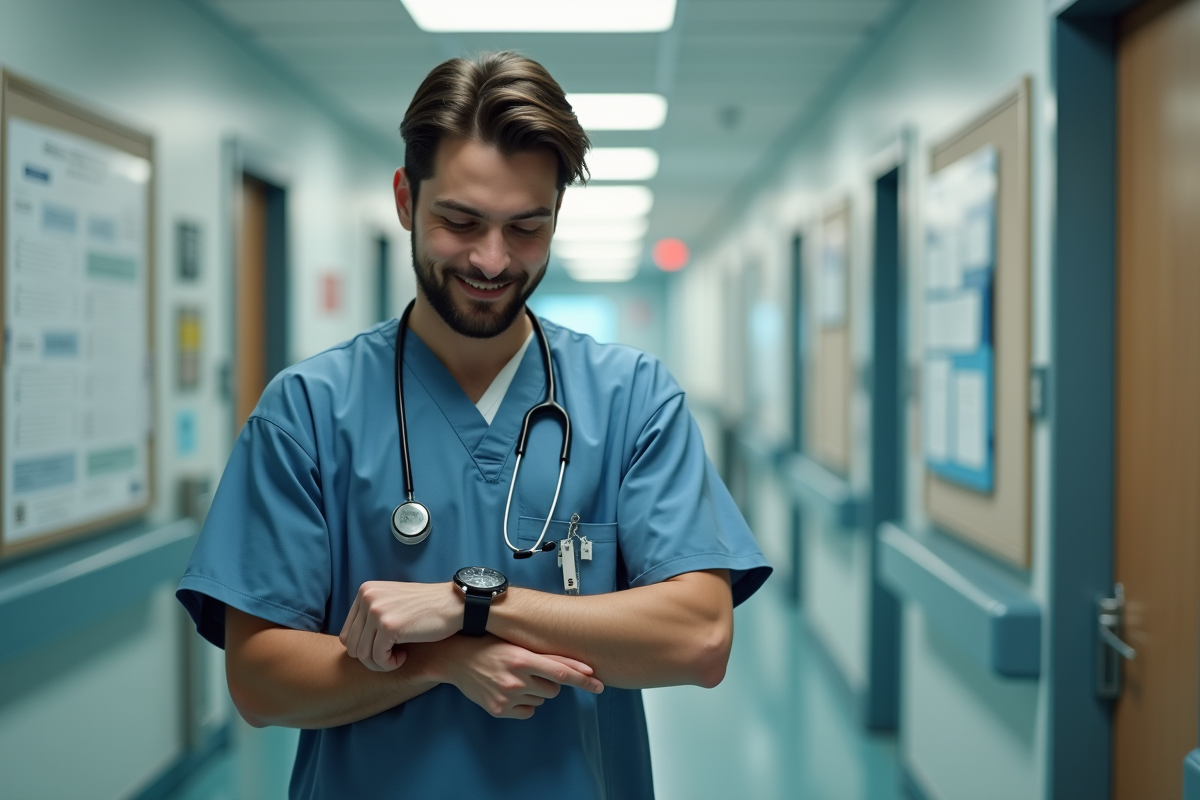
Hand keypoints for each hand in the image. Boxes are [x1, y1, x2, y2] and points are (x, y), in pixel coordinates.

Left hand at [339, 581, 460, 670]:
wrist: (454, 604)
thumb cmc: (426, 608)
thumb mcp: (392, 602)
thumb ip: (371, 614)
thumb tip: (350, 643)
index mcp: (365, 591)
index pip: (348, 633)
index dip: (365, 648)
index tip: (385, 648)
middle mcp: (367, 597)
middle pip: (351, 645)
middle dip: (371, 658)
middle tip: (392, 657)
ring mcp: (376, 611)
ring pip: (362, 654)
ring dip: (380, 664)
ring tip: (398, 658)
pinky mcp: (388, 626)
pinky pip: (378, 658)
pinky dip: (389, 665)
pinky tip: (404, 657)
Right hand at [435, 635, 603, 719]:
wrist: (456, 659)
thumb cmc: (490, 646)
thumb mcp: (518, 643)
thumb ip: (546, 654)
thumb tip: (580, 666)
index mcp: (522, 658)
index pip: (562, 671)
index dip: (583, 680)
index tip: (599, 685)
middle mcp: (515, 679)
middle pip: (554, 689)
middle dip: (548, 681)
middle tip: (530, 670)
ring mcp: (506, 697)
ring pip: (541, 699)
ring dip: (535, 691)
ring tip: (515, 677)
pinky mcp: (498, 710)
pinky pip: (527, 712)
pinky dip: (524, 704)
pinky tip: (509, 690)